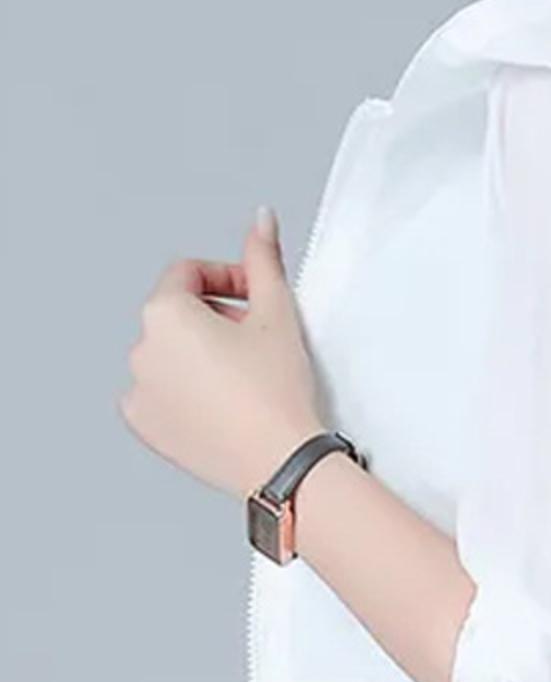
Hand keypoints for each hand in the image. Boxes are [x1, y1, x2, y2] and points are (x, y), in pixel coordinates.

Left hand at [119, 206, 328, 500]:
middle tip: (260, 341)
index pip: (188, 273)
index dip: (228, 278)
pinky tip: (224, 403)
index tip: (255, 297)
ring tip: (246, 377)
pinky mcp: (146, 426)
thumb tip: (260, 220)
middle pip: (178, 314)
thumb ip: (263, 259)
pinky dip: (187, 392)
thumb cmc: (277, 395)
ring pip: (170, 355)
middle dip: (217, 319)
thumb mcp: (277, 314)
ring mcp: (138, 391)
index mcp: (165, 314)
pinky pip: (161, 394)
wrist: (281, 461)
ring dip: (202, 355)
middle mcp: (141, 349)